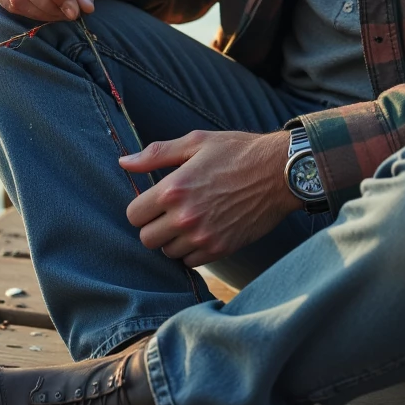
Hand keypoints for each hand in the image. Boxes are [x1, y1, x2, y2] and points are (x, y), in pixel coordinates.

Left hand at [120, 129, 295, 265]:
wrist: (280, 172)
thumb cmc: (238, 152)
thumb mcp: (196, 142)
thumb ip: (156, 154)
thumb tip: (123, 162)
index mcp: (174, 189)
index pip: (133, 215)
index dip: (141, 207)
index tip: (154, 201)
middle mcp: (185, 217)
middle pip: (146, 239)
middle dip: (153, 225)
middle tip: (169, 213)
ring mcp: (203, 236)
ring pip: (167, 252)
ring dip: (172, 239)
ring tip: (189, 220)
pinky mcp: (220, 249)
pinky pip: (190, 262)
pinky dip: (191, 251)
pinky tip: (202, 232)